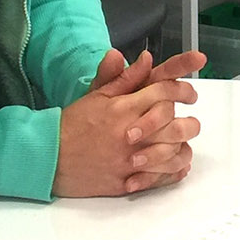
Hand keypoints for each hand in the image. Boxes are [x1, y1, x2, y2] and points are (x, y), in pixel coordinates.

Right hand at [54, 48, 206, 197]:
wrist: (49, 157)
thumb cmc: (73, 125)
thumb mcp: (97, 95)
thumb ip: (125, 77)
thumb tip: (147, 58)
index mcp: (124, 108)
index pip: (164, 94)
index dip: (182, 91)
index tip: (190, 95)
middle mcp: (130, 134)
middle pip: (174, 125)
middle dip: (188, 122)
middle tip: (191, 120)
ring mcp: (130, 160)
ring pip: (172, 154)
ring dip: (182, 147)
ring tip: (183, 143)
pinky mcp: (127, 181)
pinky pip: (160, 178)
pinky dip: (173, 172)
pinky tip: (177, 165)